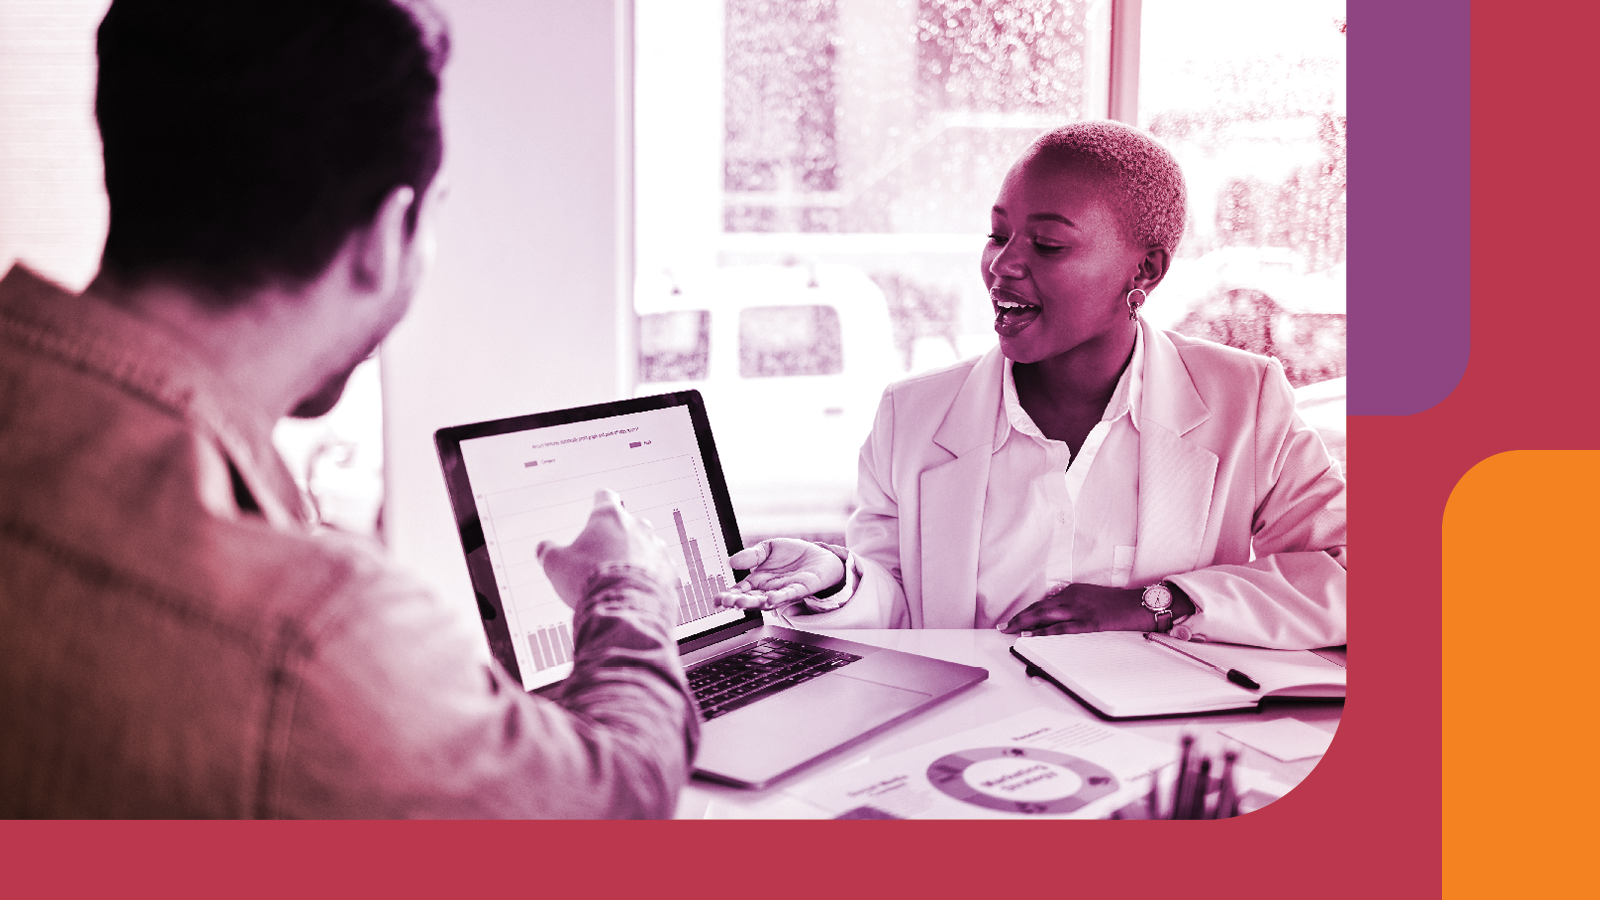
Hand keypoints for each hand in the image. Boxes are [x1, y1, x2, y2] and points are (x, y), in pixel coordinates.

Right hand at [536, 489, 674, 609]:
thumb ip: (549, 552)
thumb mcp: (556, 565)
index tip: (601, 497)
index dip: (600, 499)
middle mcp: (637, 527)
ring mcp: (656, 547)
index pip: (605, 498)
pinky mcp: (668, 570)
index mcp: (608, 518)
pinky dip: (651, 576)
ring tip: (620, 578)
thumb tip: (544, 550)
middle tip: (603, 556)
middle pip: (627, 524)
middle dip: (617, 537)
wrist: (623, 608)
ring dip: (636, 556)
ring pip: (646, 546)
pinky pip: (659, 569)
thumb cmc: (590, 580)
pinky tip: (638, 588)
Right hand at [713, 538, 845, 609]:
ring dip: (755, 603)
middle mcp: (768, 589)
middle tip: (727, 602)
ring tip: (743, 603)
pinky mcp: (800, 589)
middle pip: (750, 598)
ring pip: (766, 600)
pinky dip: (779, 597)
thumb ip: (752, 555)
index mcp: (758, 581)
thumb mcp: (768, 549)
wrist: (819, 556)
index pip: (739, 590)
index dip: (728, 596)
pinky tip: (771, 598)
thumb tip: (732, 560)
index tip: (717, 600)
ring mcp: (783, 591)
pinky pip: (788, 595)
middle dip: (738, 601)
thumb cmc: (792, 555)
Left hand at [998, 583, 1152, 634]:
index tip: (1013, 619)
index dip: (1027, 611)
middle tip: (1003, 626)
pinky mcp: (1089, 622)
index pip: (1043, 602)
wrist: (1141, 604)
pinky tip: (1032, 636)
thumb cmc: (1119, 603)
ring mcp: (1080, 609)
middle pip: (1039, 607)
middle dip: (1019, 617)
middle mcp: (1073, 597)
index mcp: (1073, 591)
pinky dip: (1044, 632)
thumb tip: (1057, 615)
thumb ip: (1074, 603)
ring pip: (1045, 615)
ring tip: (1010, 631)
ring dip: (1025, 623)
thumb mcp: (1092, 597)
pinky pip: (1061, 628)